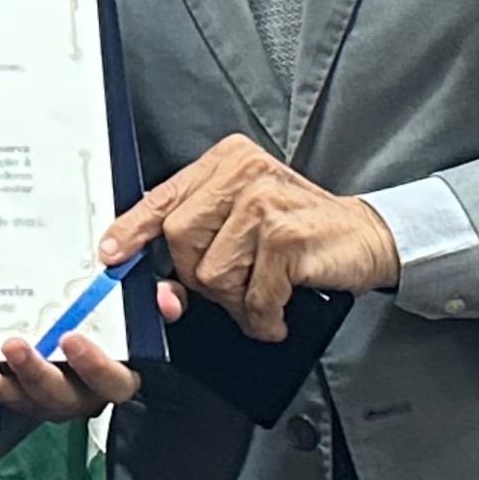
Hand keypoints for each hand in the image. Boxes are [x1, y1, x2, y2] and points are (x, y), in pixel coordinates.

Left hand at [0, 284, 172, 422]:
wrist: (87, 307)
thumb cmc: (121, 308)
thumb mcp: (145, 302)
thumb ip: (161, 299)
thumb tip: (165, 300)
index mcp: (117, 374)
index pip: (113, 380)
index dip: (93, 364)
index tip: (71, 338)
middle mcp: (83, 392)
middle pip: (61, 397)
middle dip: (38, 374)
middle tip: (16, 346)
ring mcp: (49, 394)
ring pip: (25, 399)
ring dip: (0, 384)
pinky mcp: (21, 388)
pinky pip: (1, 391)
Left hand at [102, 135, 396, 340]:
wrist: (368, 237)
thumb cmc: (302, 232)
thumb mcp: (245, 224)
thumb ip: (200, 246)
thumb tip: (162, 293)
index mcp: (226, 162)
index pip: (164, 197)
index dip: (132, 230)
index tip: (110, 253)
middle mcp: (243, 174)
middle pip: (180, 240)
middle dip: (201, 278)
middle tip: (237, 286)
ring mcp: (265, 202)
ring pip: (211, 274)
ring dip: (236, 300)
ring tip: (264, 293)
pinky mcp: (286, 237)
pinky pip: (251, 296)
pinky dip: (263, 316)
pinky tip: (279, 309)